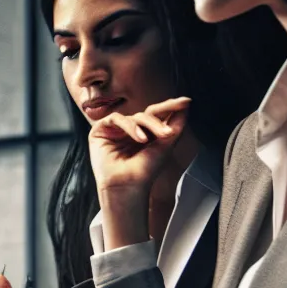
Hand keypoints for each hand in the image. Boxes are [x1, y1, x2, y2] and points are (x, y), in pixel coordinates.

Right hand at [88, 97, 189, 246]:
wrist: (127, 186)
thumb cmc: (145, 170)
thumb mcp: (166, 145)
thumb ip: (176, 124)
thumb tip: (186, 104)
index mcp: (145, 132)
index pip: (157, 114)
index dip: (171, 107)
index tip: (186, 101)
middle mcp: (130, 129)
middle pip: (147, 113)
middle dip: (159, 119)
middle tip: (168, 132)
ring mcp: (115, 129)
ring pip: (134, 116)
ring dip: (146, 126)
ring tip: (151, 140)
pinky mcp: (100, 130)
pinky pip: (116, 118)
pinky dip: (129, 126)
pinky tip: (139, 138)